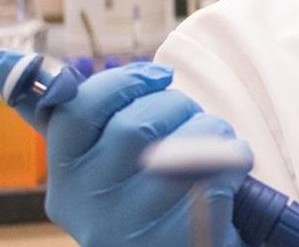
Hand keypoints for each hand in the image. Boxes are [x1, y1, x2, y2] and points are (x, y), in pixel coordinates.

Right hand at [44, 63, 251, 246]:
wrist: (189, 246)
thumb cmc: (156, 197)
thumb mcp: (112, 166)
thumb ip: (97, 122)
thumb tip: (66, 70)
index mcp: (66, 177)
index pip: (77, 110)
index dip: (124, 81)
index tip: (161, 76)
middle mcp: (87, 204)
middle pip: (135, 124)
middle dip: (179, 106)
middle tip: (193, 119)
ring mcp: (129, 225)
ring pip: (177, 147)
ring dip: (210, 131)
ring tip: (217, 145)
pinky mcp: (173, 239)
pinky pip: (213, 175)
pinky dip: (232, 159)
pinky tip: (231, 169)